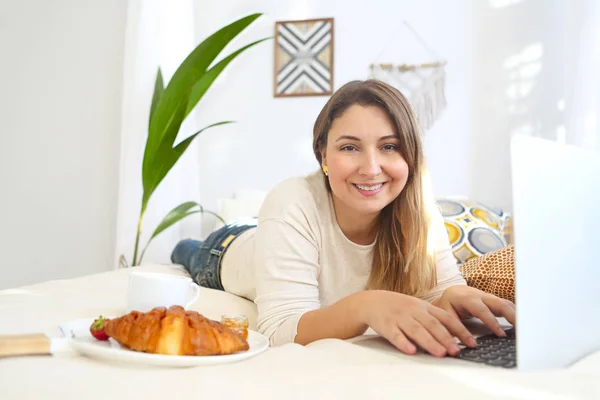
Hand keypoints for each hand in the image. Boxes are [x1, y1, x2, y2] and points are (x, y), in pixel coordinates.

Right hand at [358, 290, 477, 357]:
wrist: (371, 301)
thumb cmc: (398, 307)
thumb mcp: (417, 307)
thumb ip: (433, 319)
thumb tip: (455, 336)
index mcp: (423, 307)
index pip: (445, 317)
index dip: (459, 330)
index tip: (471, 342)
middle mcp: (413, 311)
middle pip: (432, 324)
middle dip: (446, 338)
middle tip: (457, 351)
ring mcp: (400, 317)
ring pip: (416, 330)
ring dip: (429, 342)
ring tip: (440, 353)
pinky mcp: (386, 325)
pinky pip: (395, 335)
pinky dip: (403, 342)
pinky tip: (411, 351)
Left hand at [432, 285, 515, 337]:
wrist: (452, 292)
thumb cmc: (448, 304)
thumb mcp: (445, 314)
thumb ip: (454, 327)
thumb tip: (465, 343)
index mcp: (467, 298)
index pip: (482, 310)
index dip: (492, 322)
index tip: (501, 334)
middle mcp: (480, 296)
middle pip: (499, 303)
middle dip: (511, 316)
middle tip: (521, 330)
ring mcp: (489, 297)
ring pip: (506, 303)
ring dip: (517, 315)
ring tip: (527, 329)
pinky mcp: (495, 301)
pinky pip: (507, 306)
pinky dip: (516, 314)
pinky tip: (523, 325)